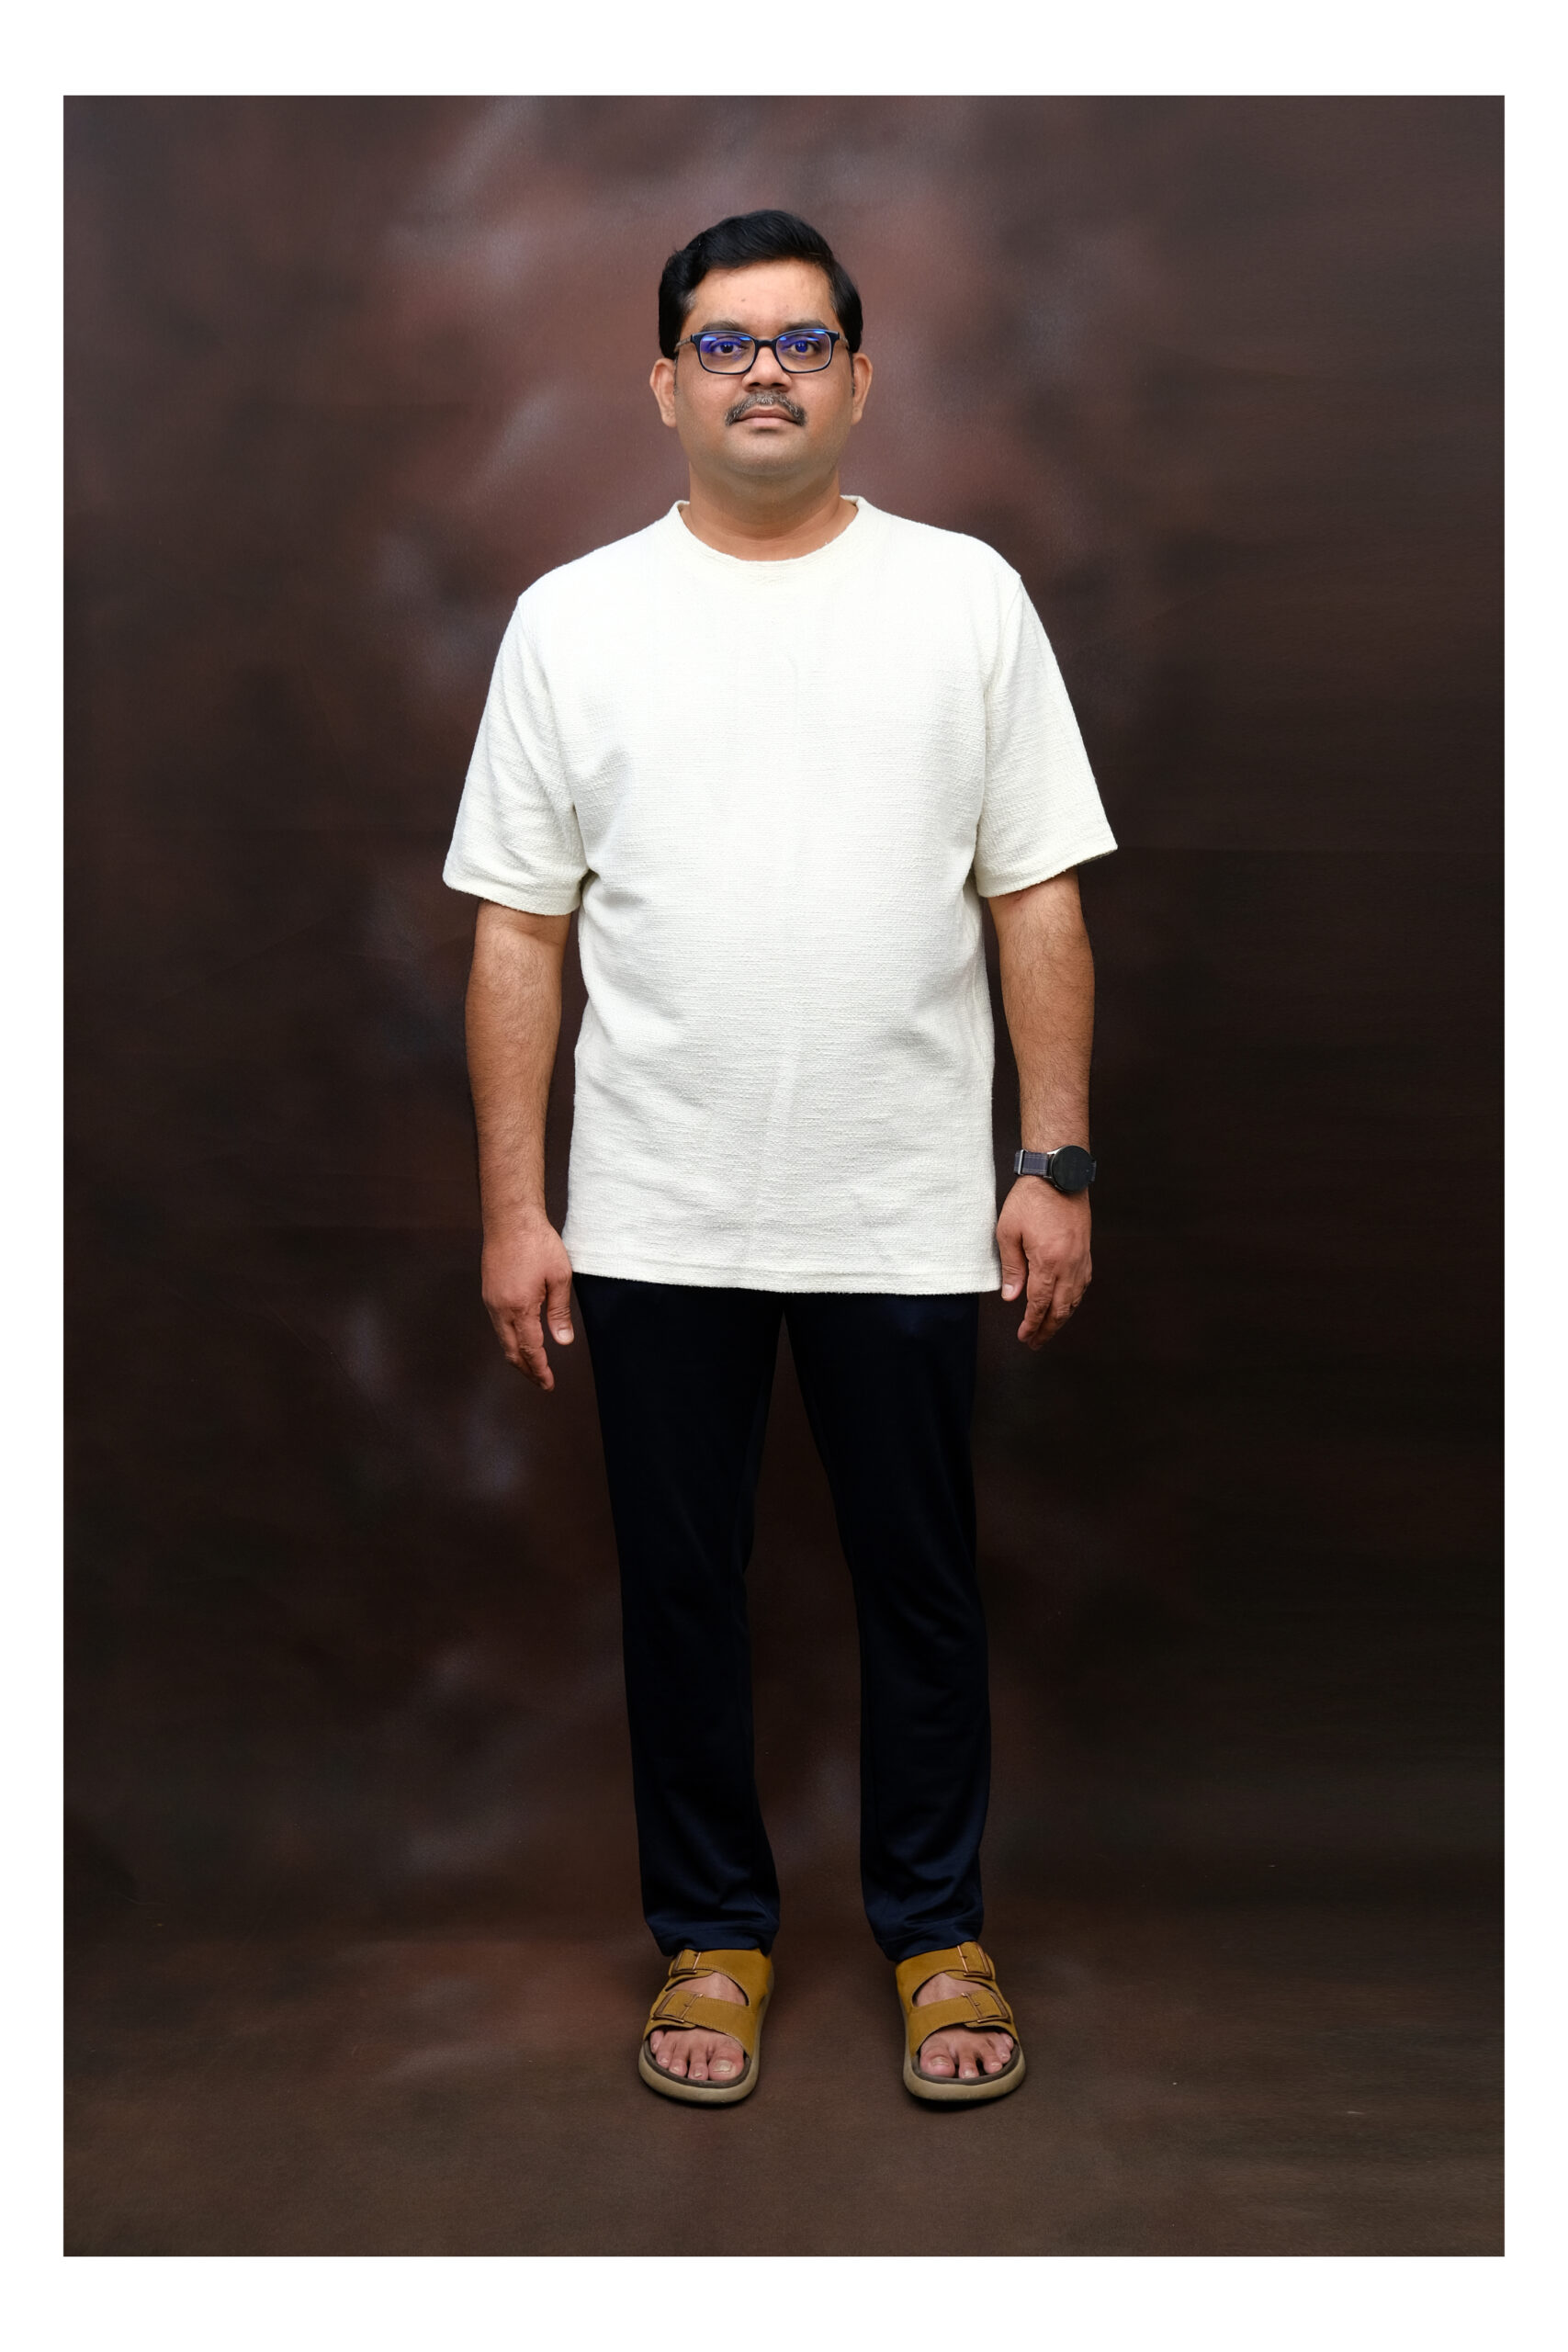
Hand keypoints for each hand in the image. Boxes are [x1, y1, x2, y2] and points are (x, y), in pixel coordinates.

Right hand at [480, 1217, 574, 1390]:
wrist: (510, 1218)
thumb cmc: (537, 1243)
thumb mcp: (559, 1277)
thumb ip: (559, 1312)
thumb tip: (562, 1341)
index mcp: (519, 1307)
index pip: (529, 1349)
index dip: (540, 1370)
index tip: (549, 1384)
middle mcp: (499, 1308)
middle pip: (510, 1351)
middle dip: (527, 1370)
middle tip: (542, 1382)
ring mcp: (490, 1300)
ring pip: (502, 1339)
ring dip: (517, 1356)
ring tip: (534, 1366)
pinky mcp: (489, 1292)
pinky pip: (498, 1325)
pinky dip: (510, 1339)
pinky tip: (522, 1339)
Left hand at [996, 1179, 1091, 1348]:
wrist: (1058, 1174)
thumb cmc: (1030, 1199)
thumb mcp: (1008, 1232)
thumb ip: (1011, 1267)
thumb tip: (1011, 1296)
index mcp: (1047, 1262)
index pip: (1039, 1304)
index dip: (1032, 1324)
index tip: (1024, 1337)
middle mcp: (1069, 1264)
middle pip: (1060, 1309)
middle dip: (1047, 1329)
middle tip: (1035, 1342)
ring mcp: (1081, 1258)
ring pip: (1075, 1299)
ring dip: (1062, 1318)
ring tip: (1049, 1329)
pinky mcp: (1086, 1250)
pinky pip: (1083, 1284)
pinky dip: (1074, 1300)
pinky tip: (1067, 1304)